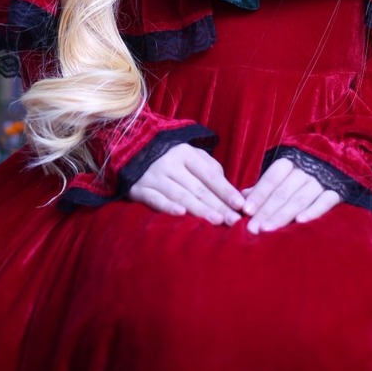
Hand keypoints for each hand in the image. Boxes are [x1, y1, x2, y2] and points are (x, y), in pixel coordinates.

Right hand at [128, 143, 245, 224]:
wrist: (131, 149)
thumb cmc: (170, 157)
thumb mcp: (190, 154)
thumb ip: (210, 167)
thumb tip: (227, 188)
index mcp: (186, 153)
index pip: (210, 175)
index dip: (226, 190)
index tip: (241, 205)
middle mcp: (170, 164)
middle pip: (198, 188)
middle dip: (218, 205)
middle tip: (234, 220)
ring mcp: (153, 176)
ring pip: (180, 195)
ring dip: (200, 209)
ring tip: (217, 221)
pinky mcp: (139, 188)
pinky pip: (155, 199)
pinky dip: (167, 206)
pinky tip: (181, 214)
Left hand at [241, 157, 339, 233]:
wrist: (340, 165)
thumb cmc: (303, 175)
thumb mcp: (284, 175)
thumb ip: (265, 186)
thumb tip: (242, 196)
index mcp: (291, 163)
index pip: (272, 178)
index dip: (259, 194)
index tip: (245, 210)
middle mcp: (306, 170)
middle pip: (283, 191)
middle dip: (266, 211)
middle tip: (252, 228)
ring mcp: (322, 181)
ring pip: (299, 199)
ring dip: (282, 215)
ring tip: (267, 229)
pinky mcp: (338, 191)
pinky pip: (326, 202)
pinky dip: (313, 211)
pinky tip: (300, 222)